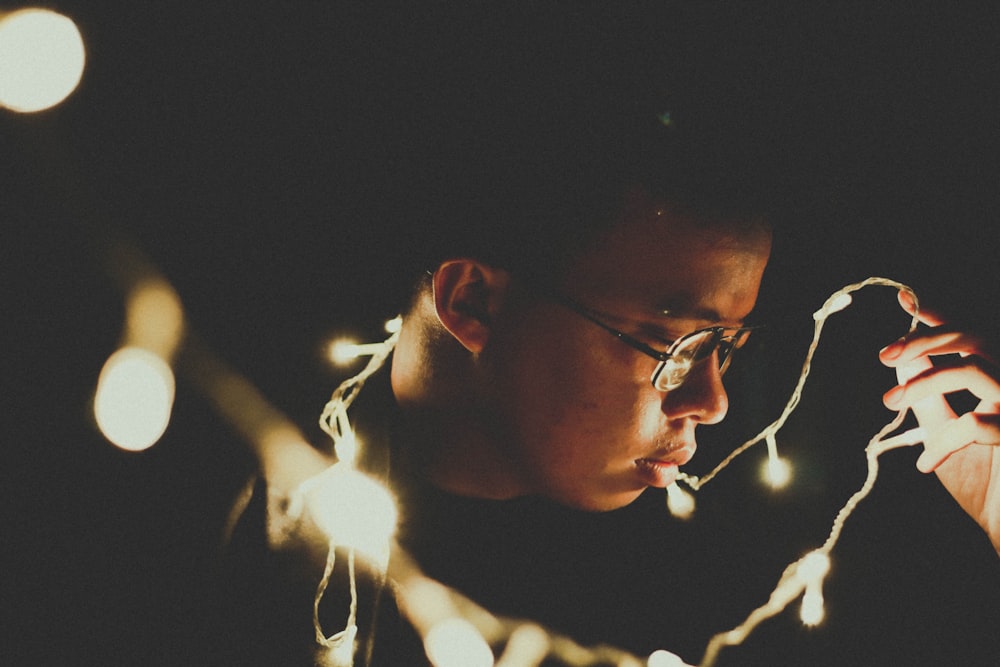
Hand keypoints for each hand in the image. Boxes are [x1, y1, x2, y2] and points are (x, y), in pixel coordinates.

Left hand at [879, 290, 999, 553]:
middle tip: (885, 356)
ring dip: (925, 383)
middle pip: (973, 339)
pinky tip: (926, 464)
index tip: (904, 299)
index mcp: (995, 380)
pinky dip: (944, 442)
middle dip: (923, 342)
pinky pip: (976, 424)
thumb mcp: (942, 432)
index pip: (968, 337)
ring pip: (973, 371)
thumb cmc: (981, 482)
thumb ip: (928, 397)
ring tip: (890, 402)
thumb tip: (902, 360)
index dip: (939, 315)